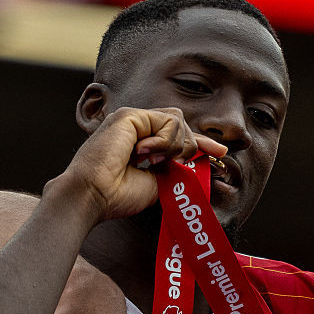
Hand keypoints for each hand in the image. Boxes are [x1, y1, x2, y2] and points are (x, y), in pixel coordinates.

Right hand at [61, 107, 226, 222]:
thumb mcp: (158, 182)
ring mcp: (132, 119)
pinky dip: (165, 141)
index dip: (200, 142)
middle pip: (180, 123)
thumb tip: (199, 163)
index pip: (177, 134)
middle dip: (189, 144)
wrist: (94, 196)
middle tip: (176, 163)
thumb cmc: (118, 195)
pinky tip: (147, 154)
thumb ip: (175, 169)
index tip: (220, 152)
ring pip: (177, 121)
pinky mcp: (129, 116)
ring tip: (154, 162)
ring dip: (174, 146)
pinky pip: (166, 122)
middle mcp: (136, 127)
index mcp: (141, 142)